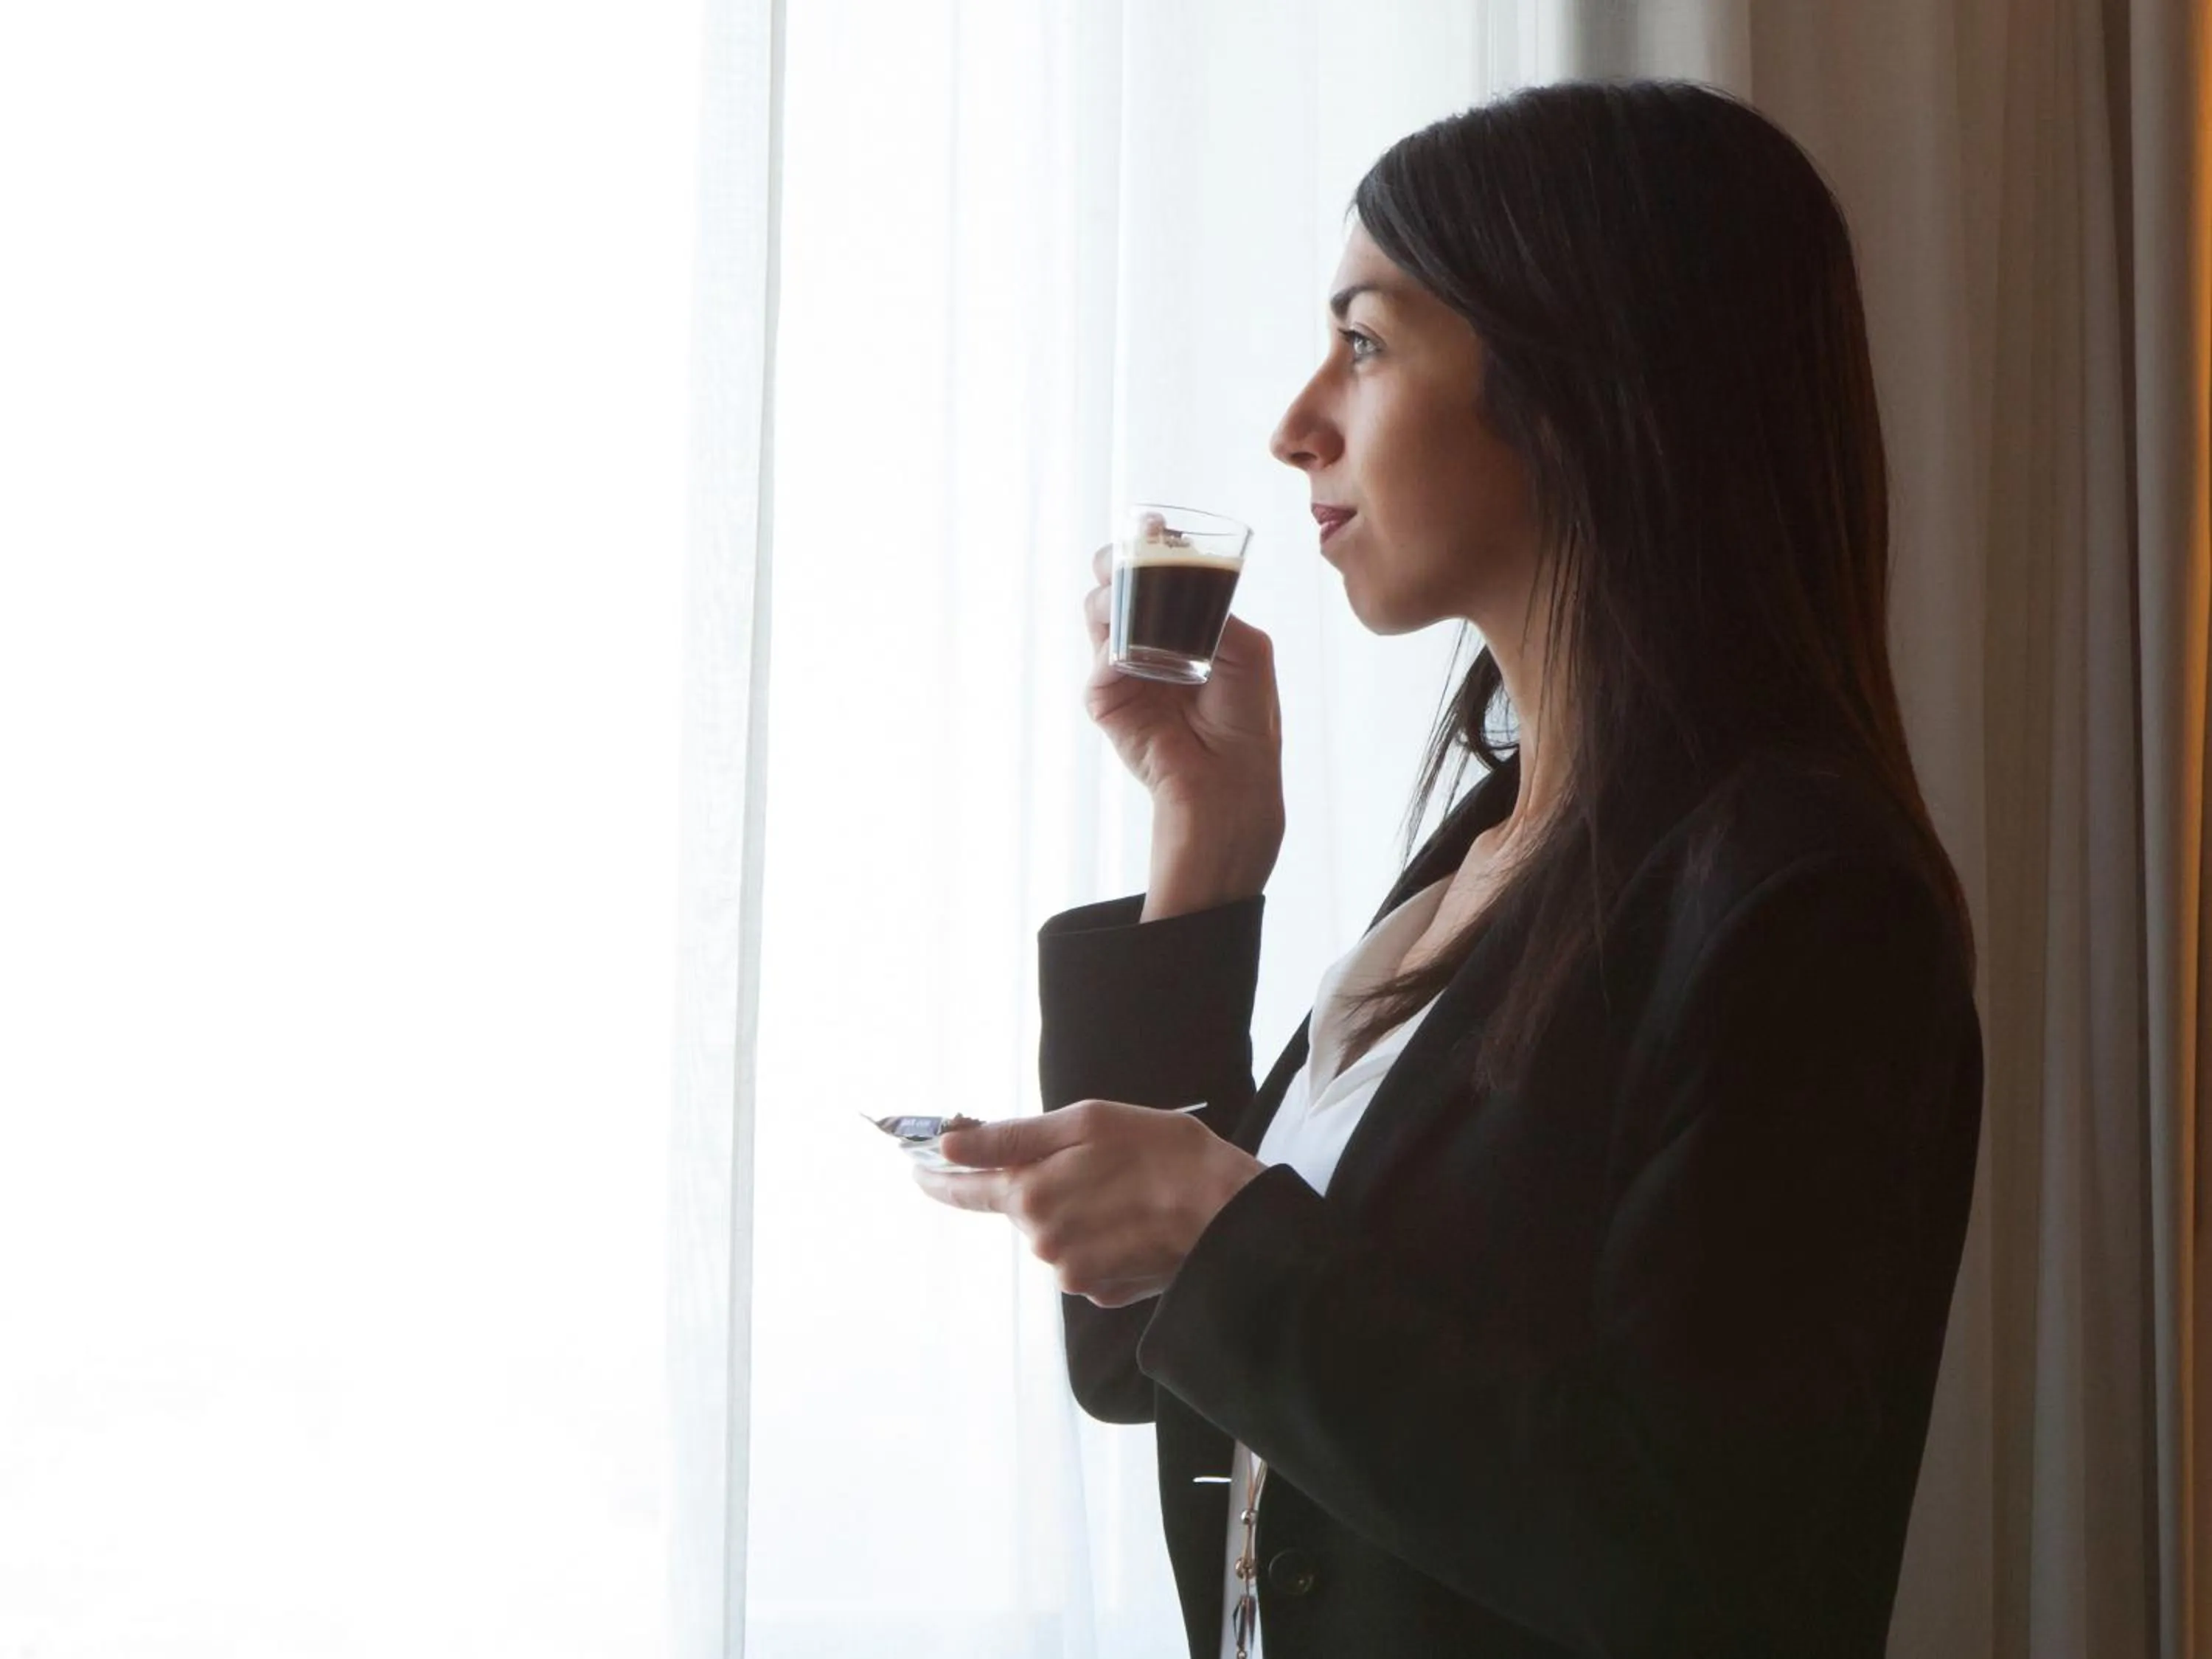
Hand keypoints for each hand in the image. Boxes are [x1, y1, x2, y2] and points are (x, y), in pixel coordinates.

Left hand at [911, 1100, 1267, 1307]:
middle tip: (1097, 1160)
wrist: (1230, 1217)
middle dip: (1045, 1182)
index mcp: (1032, 1195)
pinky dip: (1102, 1237)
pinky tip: (1136, 1222)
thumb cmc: (1165, 1155)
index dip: (937, 1177)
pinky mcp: (1102, 1291)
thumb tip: (948, 1146)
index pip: (966, 1189)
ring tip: (1129, 1190)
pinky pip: (1085, 1257)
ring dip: (1079, 1209)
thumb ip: (1010, 1138)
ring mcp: (1072, 1273)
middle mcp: (1043, 1242)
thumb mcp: (1087, 1123)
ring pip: (1056, 1232)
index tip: (913, 1168)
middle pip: (1023, 1206)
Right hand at [1082, 543, 1283, 821]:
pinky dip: (1111, 651)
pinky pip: (1098, 664)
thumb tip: (1176, 573)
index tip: (1154, 525)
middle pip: (1116, 585)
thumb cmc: (1246, 717)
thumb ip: (1215, 608)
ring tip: (1127, 596)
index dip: (1151, 545)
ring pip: (1098, 613)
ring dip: (1110, 596)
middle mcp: (1148, 641)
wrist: (1229, 778)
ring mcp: (1123, 669)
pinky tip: (1128, 654)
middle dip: (1116, 559)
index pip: (1157, 574)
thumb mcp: (1248, 649)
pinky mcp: (1107, 700)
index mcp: (1183, 625)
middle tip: (1128, 551)